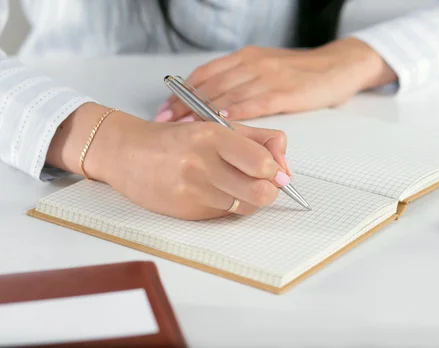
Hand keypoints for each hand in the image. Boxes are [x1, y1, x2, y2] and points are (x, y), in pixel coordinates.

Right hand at [48, 103, 290, 219]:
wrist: (126, 153)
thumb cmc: (176, 139)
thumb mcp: (216, 126)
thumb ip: (257, 139)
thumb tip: (284, 165)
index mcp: (212, 137)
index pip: (263, 163)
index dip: (276, 169)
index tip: (273, 169)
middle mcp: (201, 165)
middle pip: (261, 193)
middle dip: (269, 189)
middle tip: (262, 182)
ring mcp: (192, 192)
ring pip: (245, 207)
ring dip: (248, 198)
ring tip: (233, 183)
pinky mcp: (186, 212)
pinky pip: (224, 215)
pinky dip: (226, 205)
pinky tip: (211, 191)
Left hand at [154, 37, 396, 121]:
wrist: (338, 66)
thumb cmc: (301, 73)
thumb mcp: (266, 69)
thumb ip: (242, 82)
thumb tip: (214, 104)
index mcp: (246, 58)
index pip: (205, 74)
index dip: (182, 92)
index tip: (165, 108)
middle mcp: (252, 64)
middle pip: (210, 85)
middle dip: (184, 105)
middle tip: (164, 121)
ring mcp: (268, 77)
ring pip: (227, 94)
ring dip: (202, 112)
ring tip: (182, 127)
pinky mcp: (285, 92)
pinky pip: (254, 103)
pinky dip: (235, 113)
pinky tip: (221, 123)